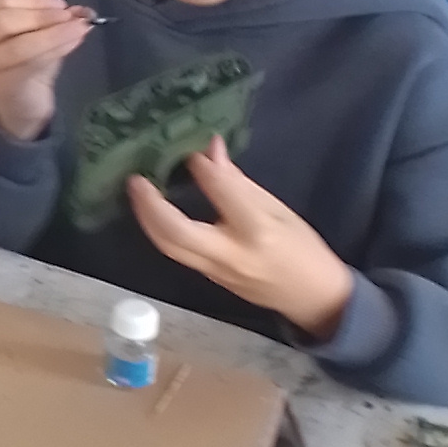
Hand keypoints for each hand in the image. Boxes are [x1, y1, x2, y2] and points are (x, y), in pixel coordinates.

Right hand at [0, 0, 94, 141]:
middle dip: (42, 15)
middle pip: (4, 19)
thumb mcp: (33, 32)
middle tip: (70, 17)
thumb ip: (50, 17)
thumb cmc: (23, 63)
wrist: (19, 104)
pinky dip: (56, 49)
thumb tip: (80, 9)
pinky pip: (31, 62)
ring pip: (19, 43)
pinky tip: (74, 42)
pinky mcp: (1, 84)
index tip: (61, 4)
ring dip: (54, 33)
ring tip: (79, 28)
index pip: (2, 0)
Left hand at [128, 136, 354, 339]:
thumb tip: (210, 149)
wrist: (312, 297)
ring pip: (170, 247)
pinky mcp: (207, 279)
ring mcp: (215, 271)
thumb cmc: (302, 249)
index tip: (188, 149)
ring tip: (137, 192)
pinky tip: (154, 213)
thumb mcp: (278, 209)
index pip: (221, 193)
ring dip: (147, 219)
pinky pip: (177, 253)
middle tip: (136, 179)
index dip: (201, 167)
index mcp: (257, 231)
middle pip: (177, 233)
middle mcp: (231, 254)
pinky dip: (161, 231)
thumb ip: (238, 183)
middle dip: (150, 205)